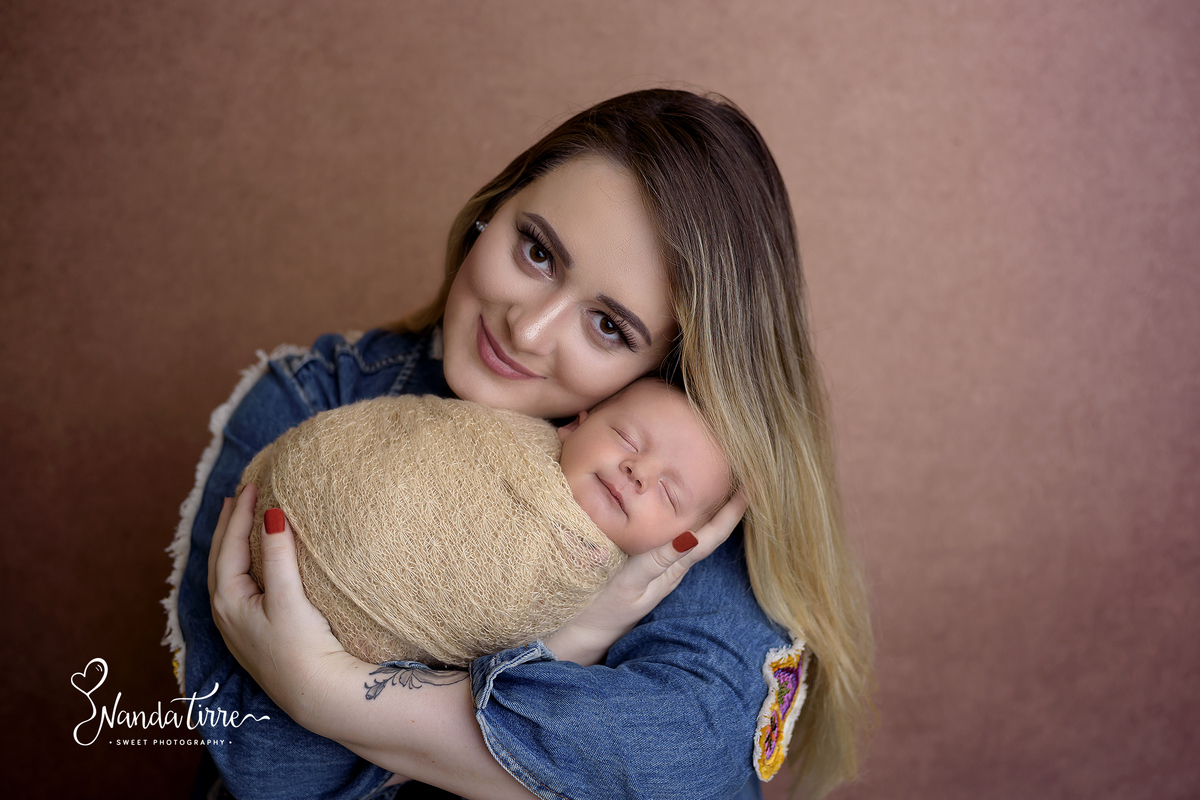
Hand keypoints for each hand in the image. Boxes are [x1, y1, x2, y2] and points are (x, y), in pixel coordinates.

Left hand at [207, 485, 350, 717]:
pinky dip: (243, 563)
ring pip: (227, 573)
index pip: (229, 546)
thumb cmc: (302, 649)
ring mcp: (239, 624)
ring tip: (239, 521)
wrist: (317, 695)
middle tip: (235, 496)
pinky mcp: (255, 632)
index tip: (251, 485)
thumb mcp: (289, 599)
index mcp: (229, 601)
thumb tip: (271, 514)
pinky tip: (253, 563)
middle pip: (220, 558)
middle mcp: (227, 612)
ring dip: (232, 543)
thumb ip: (278, 556)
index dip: (239, 514)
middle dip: (227, 525)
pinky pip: (239, 585)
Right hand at [544, 491, 746, 665]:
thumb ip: (658, 561)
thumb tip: (691, 536)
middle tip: (741, 475)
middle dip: (726, 507)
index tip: (750, 487)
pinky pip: (672, 538)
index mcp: (672, 568)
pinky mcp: (643, 567)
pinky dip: (683, 519)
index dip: (731, 513)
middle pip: (707, 533)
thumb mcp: (629, 584)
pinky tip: (680, 508)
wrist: (577, 633)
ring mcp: (658, 568)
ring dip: (708, 511)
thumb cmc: (600, 608)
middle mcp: (670, 567)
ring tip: (720, 485)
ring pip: (691, 535)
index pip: (710, 537)